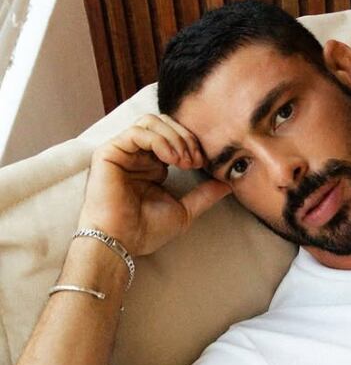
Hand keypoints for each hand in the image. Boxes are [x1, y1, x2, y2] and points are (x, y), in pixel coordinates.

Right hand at [78, 114, 230, 255]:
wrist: (122, 242)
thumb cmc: (146, 230)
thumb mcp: (185, 210)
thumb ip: (205, 195)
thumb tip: (228, 184)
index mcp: (152, 164)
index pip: (174, 137)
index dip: (192, 144)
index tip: (203, 163)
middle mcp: (137, 155)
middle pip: (164, 123)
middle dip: (185, 137)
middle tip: (195, 160)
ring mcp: (122, 152)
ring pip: (151, 122)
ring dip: (174, 137)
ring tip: (184, 160)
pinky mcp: (109, 152)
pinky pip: (137, 132)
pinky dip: (160, 141)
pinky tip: (171, 159)